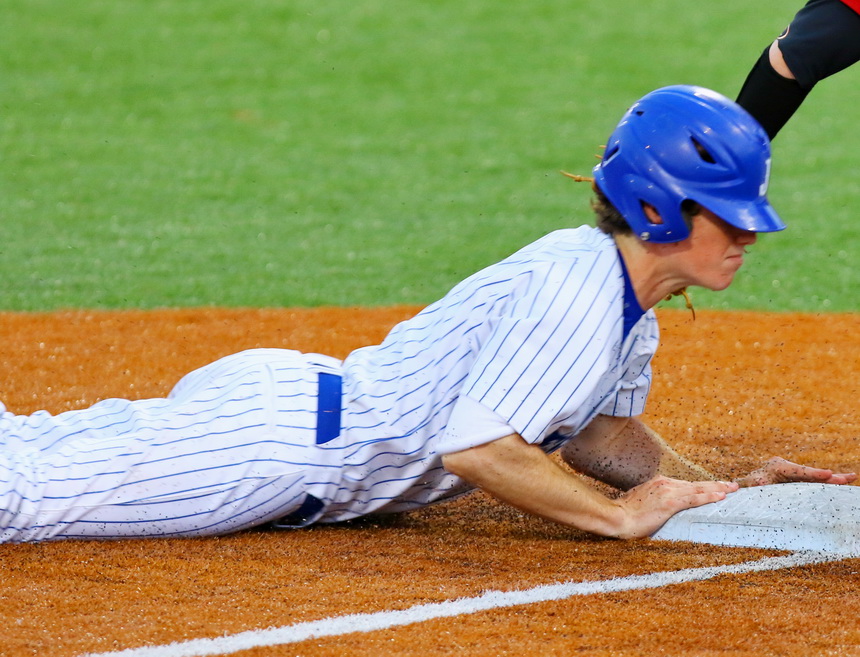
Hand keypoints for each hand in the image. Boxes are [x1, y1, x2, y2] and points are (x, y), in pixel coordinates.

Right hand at [614, 475, 737, 538]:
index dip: (702, 486)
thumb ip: (654, 501)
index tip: (715, 487)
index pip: (686, 485)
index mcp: (658, 483)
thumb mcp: (641, 502)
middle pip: (696, 484)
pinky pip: (694, 498)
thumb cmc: (625, 514)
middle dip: (715, 484)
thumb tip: (661, 509)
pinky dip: (709, 496)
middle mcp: (665, 483)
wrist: (616, 517)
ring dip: (717, 489)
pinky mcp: (670, 503)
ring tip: (732, 489)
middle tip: (732, 485)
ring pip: (698, 489)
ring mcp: (668, 492)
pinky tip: (720, 497)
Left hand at [735, 457, 856, 487]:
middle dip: (828, 477)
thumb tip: (760, 482)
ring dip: (832, 480)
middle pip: (810, 473)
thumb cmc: (747, 485)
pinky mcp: (796, 481)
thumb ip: (753, 483)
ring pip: (814, 478)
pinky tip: (841, 482)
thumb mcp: (748, 484)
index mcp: (776, 466)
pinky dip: (826, 484)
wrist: (745, 485)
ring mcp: (793, 473)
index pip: (797, 471)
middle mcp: (787, 467)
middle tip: (847, 478)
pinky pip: (812, 483)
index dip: (813, 473)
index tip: (828, 474)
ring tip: (850, 478)